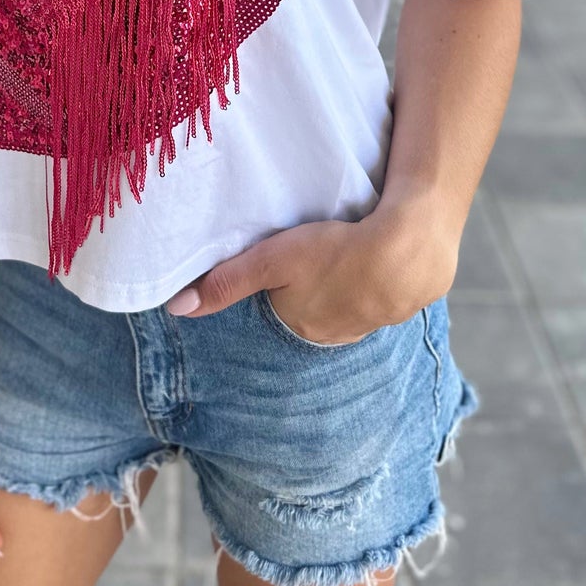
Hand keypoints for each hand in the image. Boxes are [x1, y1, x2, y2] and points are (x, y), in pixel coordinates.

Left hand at [164, 192, 460, 344]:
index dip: (280, 277)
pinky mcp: (402, 305)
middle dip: (313, 284)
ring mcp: (371, 323)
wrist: (409, 251)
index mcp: (301, 326)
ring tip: (347, 252)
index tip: (288, 254)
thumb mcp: (271, 260)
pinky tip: (377, 258)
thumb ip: (226, 282)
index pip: (280, 303)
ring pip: (346, 302)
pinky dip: (376, 280)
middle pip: (312, 306)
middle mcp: (334, 336)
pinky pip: (379, 295)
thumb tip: (176, 310)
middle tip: (317, 250)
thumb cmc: (335, 253)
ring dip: (346, 283)